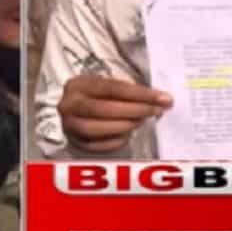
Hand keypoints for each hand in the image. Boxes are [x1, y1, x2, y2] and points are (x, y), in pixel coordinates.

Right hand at [58, 75, 172, 152]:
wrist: (74, 109)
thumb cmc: (97, 96)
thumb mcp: (107, 85)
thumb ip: (128, 92)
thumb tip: (159, 100)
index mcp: (79, 84)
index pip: (113, 88)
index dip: (140, 94)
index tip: (163, 98)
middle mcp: (69, 104)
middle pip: (104, 109)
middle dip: (135, 110)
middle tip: (156, 111)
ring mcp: (69, 125)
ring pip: (97, 129)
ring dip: (125, 126)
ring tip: (142, 121)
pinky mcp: (73, 142)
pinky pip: (97, 146)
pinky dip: (116, 141)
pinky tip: (129, 134)